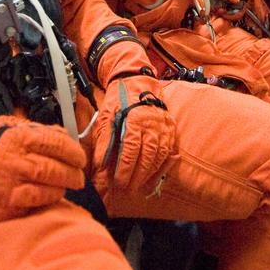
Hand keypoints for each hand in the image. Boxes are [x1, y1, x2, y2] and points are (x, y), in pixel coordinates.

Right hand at [0, 117, 85, 226]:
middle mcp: (18, 159)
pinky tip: (51, 197)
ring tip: (67, 187)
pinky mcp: (6, 205)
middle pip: (58, 166)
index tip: (79, 157)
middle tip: (78, 175)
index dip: (73, 151)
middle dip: (74, 172)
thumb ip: (30, 129)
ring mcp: (12, 183)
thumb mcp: (2, 127)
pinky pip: (36, 203)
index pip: (58, 142)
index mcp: (18, 137)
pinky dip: (49, 200)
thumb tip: (59, 134)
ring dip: (64, 187)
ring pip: (51, 186)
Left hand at [94, 75, 174, 192]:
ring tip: (137, 186)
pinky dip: (160, 167)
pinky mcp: (170, 131)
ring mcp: (164, 128)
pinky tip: (151, 176)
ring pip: (158, 158)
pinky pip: (167, 153)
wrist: (137, 80)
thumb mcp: (106, 115)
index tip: (118, 182)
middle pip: (146, 158)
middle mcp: (153, 125)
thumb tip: (99, 163)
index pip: (131, 151)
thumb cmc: (120, 98)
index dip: (125, 170)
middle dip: (136, 177)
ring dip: (148, 175)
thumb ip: (104, 140)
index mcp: (135, 120)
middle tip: (126, 189)